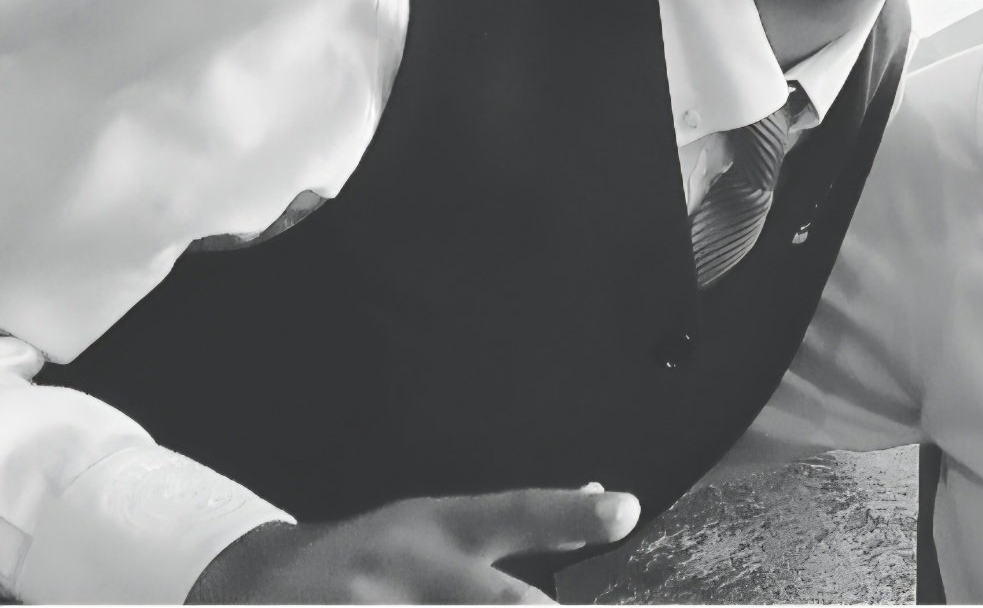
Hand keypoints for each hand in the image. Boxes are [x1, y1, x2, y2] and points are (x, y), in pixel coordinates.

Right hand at [187, 485, 639, 603]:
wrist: (246, 586)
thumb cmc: (368, 555)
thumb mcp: (436, 524)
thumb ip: (520, 520)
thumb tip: (602, 494)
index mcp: (438, 529)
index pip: (515, 513)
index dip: (572, 514)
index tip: (627, 510)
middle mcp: (408, 570)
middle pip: (500, 599)